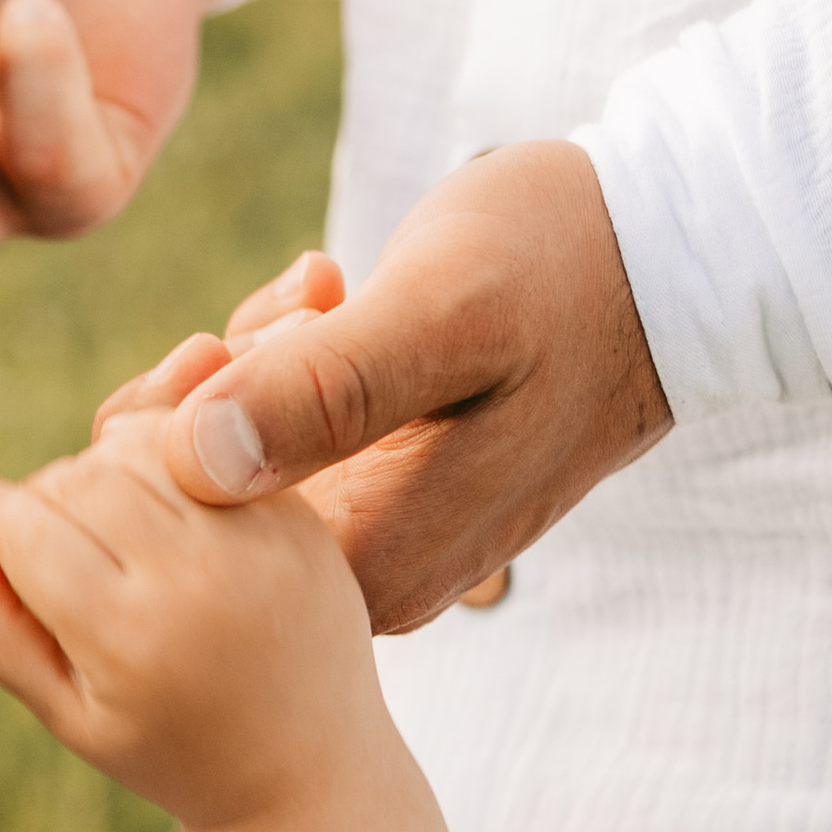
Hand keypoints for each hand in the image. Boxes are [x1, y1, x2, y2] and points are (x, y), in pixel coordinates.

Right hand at [0, 416, 380, 831]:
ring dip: (102, 463)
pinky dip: (166, 455)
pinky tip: (157, 498)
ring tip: (100, 510)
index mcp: (131, 638)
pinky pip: (207, 449)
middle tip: (46, 523)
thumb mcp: (72, 720)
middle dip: (46, 489)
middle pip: (80, 477)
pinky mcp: (295, 518)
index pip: (29, 529)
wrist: (309, 770)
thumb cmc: (172, 752)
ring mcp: (256, 542)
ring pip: (141, 446)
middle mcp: (197, 580)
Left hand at [110, 145, 673, 632]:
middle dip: (203, 395)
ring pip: (228, 463)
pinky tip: (334, 297)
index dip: (159, 438)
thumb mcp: (442, 313)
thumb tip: (193, 464)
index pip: (178, 545)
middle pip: (191, 514)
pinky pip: (280, 438)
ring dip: (247, 364)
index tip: (217, 346)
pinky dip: (285, 361)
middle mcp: (367, 579)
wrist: (672, 251)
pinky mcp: (385, 485)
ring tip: (323, 294)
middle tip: (288, 311)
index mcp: (369, 568)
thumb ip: (324, 392)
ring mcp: (378, 534)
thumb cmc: (562, 268)